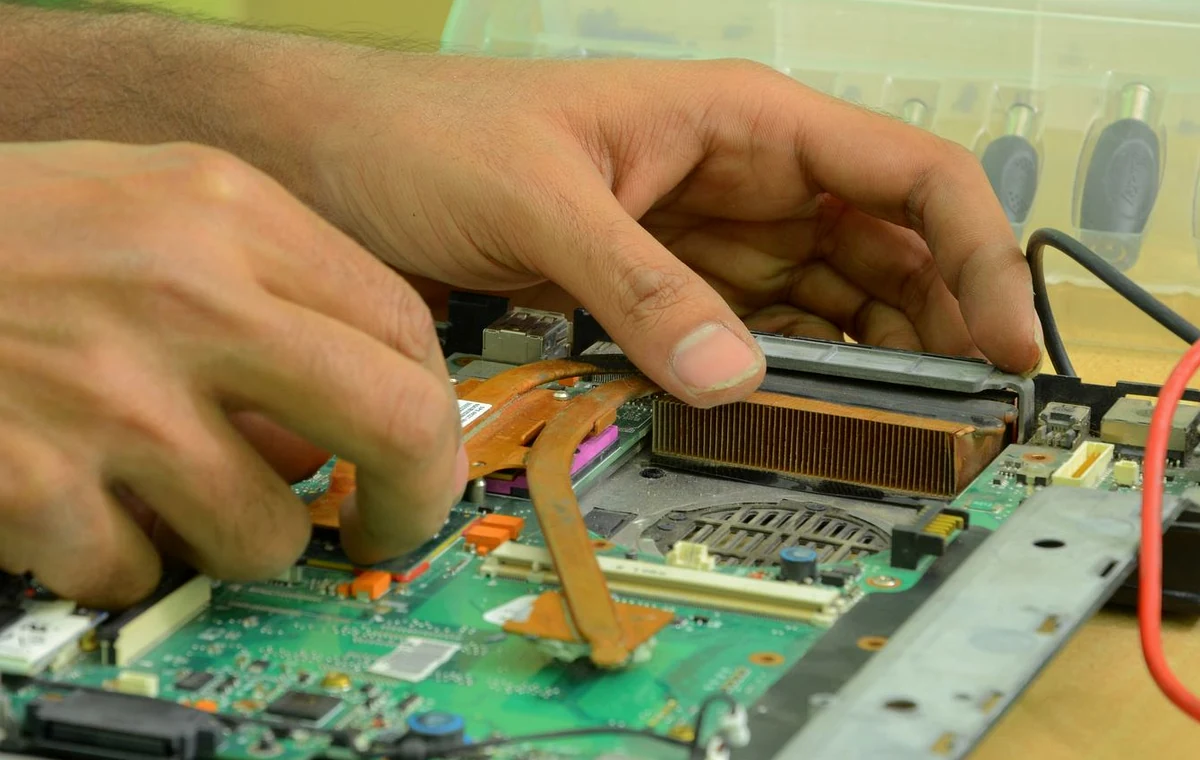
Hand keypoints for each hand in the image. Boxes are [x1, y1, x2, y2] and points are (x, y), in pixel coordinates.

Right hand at [0, 141, 463, 606]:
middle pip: (393, 425)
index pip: (405, 329)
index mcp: (227, 213)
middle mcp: (187, 296)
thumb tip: (356, 404)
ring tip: (176, 492)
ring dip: (237, 534)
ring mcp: (110, 394)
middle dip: (409, 499)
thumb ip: (272, 283)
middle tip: (383, 523)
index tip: (419, 452)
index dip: (433, 409)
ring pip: (269, 530)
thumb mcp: (155, 202)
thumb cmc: (11, 230)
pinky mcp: (34, 483)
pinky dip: (117, 559)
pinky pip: (137, 572)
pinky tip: (78, 503)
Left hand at [307, 57, 1040, 405]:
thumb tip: (732, 376)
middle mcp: (742, 179)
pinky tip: (802, 416)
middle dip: (935, 327)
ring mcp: (705, 240)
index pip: (909, 174)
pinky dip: (787, 377)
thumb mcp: (538, 202)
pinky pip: (753, 336)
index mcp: (740, 121)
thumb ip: (638, 287)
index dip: (976, 256)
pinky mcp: (661, 291)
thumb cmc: (423, 136)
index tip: (1006, 343)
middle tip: (954, 420)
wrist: (329, 163)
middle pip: (886, 252)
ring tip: (894, 432)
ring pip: (828, 303)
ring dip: (868, 364)